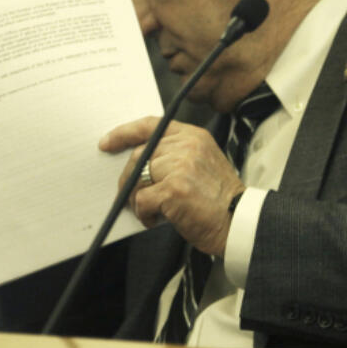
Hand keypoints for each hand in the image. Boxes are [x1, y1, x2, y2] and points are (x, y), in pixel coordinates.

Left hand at [99, 116, 244, 255]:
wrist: (239, 223)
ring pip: (137, 178)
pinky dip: (144, 214)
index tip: (106, 143)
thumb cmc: (220, 200)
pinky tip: (156, 220)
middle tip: (130, 198)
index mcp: (193, 136)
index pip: (151, 125)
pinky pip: (141, 200)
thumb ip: (174, 156)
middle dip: (129, 179)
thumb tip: (137, 165)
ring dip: (137, 199)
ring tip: (151, 211)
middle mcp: (187, 146)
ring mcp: (180, 167)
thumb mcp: (202, 164)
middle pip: (139, 156)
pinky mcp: (174, 189)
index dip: (124, 133)